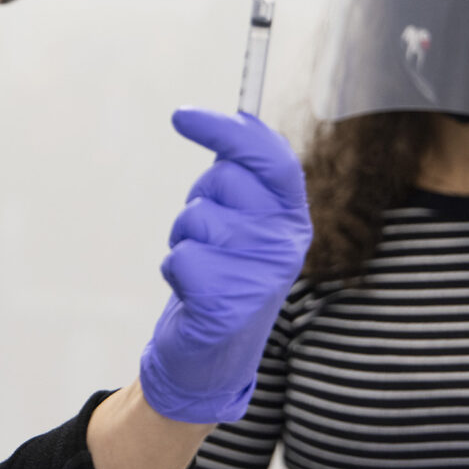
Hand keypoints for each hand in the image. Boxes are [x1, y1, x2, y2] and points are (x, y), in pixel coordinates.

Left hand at [138, 108, 311, 423]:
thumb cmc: (225, 272)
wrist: (215, 352)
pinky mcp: (227, 304)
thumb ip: (245, 173)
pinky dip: (175, 270)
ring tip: (204, 267)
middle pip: (223, 179)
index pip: (271, 158)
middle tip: (210, 235)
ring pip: (195, 218)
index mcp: (293, 217)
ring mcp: (260, 275)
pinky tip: (193, 293)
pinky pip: (180, 257)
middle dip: (201, 198)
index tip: (181, 116)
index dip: (227, 130)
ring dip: (185, 238)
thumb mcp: (244, 219)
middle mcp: (285, 243)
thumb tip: (240, 116)